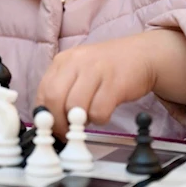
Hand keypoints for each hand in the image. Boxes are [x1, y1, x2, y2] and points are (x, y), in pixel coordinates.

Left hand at [34, 29, 185, 137]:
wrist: (142, 54)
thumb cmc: (107, 68)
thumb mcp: (78, 70)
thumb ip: (62, 89)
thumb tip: (48, 119)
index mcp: (63, 60)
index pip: (42, 91)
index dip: (45, 115)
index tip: (51, 128)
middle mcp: (76, 62)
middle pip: (54, 98)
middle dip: (58, 122)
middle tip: (67, 132)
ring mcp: (96, 70)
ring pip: (75, 107)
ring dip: (80, 121)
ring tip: (89, 117)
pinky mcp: (115, 82)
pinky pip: (99, 111)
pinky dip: (100, 119)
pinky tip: (105, 111)